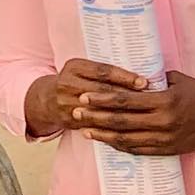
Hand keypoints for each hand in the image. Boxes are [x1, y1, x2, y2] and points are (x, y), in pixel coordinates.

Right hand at [24, 58, 147, 136]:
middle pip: (102, 90)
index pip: (103, 71)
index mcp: (74, 66)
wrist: (45, 100)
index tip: (143, 81)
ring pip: (99, 110)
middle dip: (127, 95)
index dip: (124, 76)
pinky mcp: (68, 120)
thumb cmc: (74, 81)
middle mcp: (68, 83)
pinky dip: (111, 127)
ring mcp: (66, 103)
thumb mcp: (82, 69)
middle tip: (149, 99)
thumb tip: (138, 68)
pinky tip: (127, 128)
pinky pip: (93, 125)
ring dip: (122, 112)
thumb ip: (102, 70)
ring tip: (142, 114)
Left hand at [73, 70, 194, 155]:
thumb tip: (130, 76)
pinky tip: (107, 141)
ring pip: (126, 139)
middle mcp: (163, 122)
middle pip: (121, 121)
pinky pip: (138, 150)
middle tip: (76, 112)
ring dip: (103, 135)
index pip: (126, 101)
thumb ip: (154, 80)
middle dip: (95, 117)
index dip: (103, 100)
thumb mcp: (178, 80)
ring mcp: (164, 139)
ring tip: (85, 130)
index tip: (85, 97)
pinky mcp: (167, 150)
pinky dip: (120, 146)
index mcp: (164, 101)